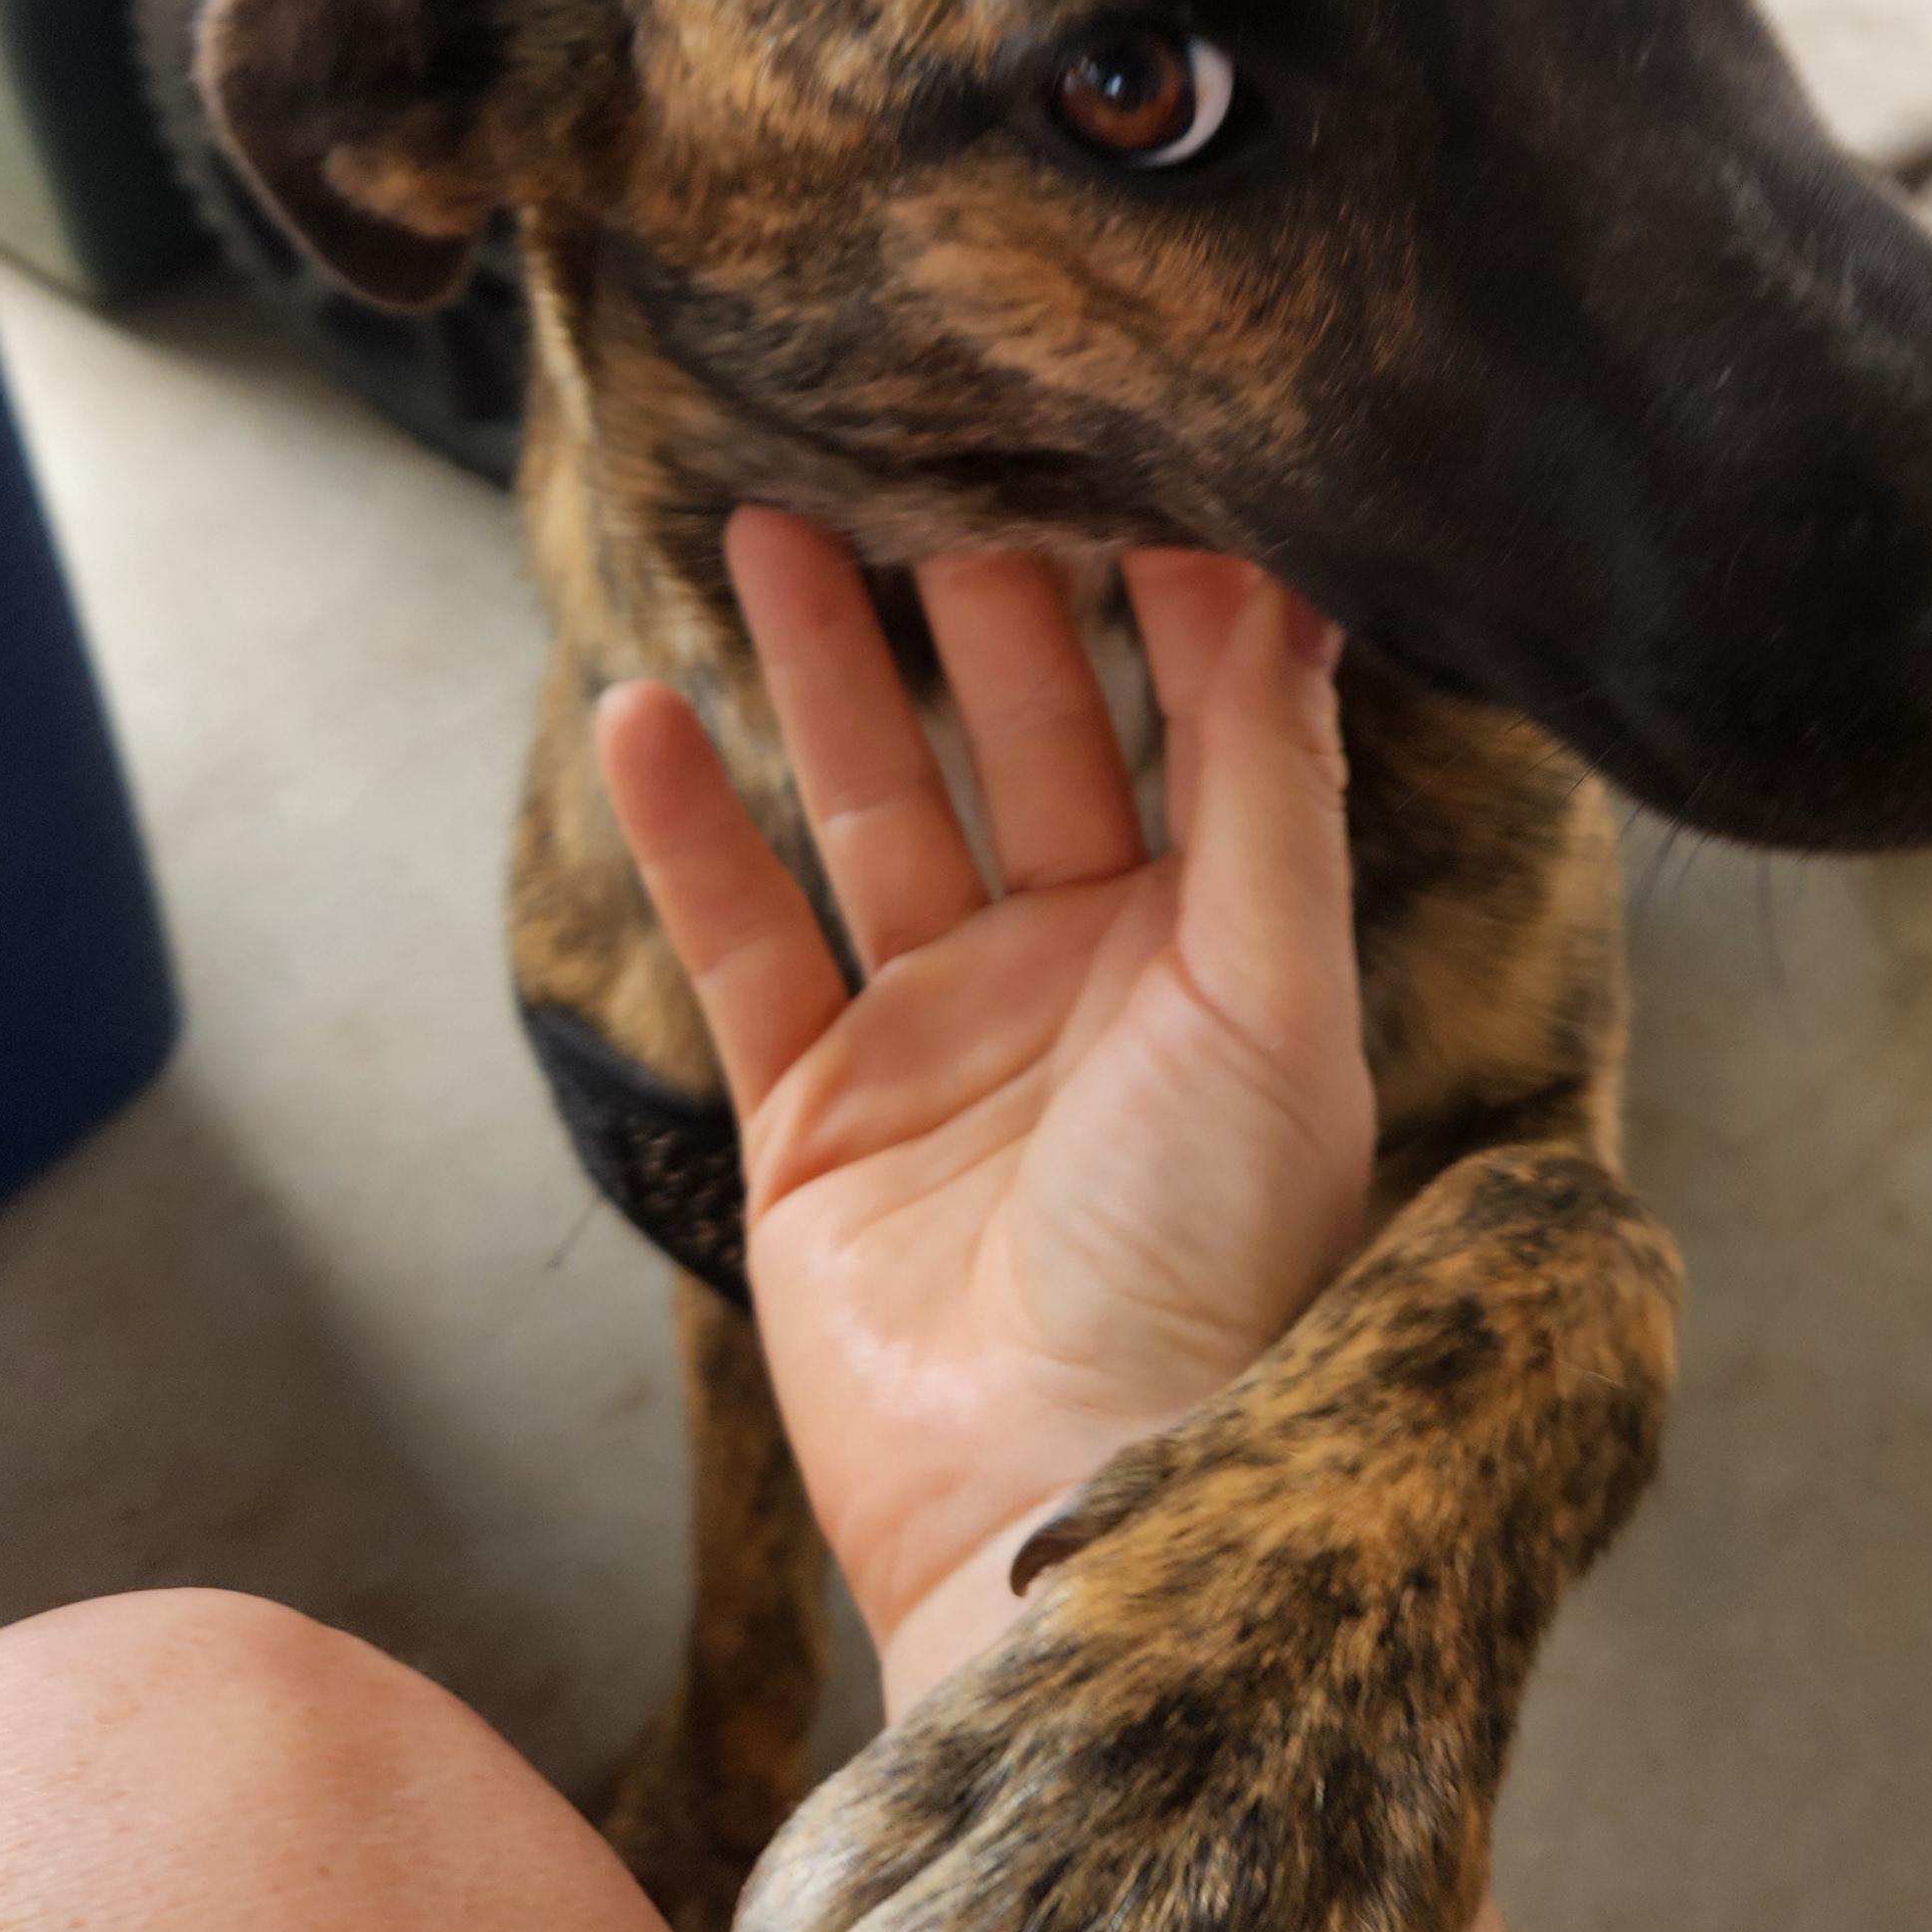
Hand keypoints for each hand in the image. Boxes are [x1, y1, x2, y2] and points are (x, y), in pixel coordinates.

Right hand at [594, 519, 1375, 1700]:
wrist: (1062, 1495)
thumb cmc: (1216, 1261)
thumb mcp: (1272, 997)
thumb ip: (1267, 785)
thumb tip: (1291, 573)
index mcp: (1218, 943)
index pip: (1182, 718)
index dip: (1150, 587)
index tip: (1111, 436)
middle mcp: (1084, 973)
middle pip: (1017, 736)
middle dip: (975, 594)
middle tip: (919, 438)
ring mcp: (942, 1038)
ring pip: (870, 808)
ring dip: (820, 673)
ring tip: (768, 520)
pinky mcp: (814, 1114)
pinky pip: (739, 940)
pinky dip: (686, 831)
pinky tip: (640, 706)